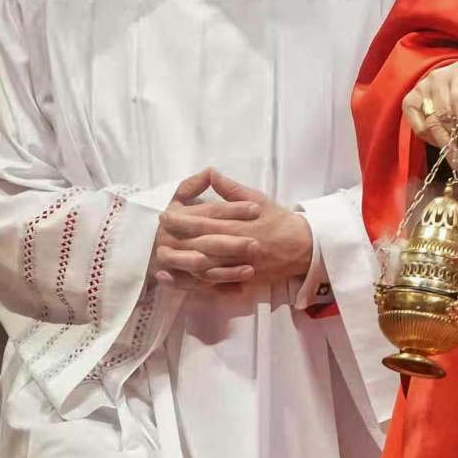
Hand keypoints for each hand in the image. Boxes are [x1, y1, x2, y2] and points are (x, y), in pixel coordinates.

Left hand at [153, 169, 314, 292]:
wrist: (301, 247)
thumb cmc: (277, 220)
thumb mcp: (257, 198)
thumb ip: (231, 190)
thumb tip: (211, 173)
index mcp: (238, 224)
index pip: (205, 221)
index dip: (183, 219)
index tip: (165, 216)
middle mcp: (236, 246)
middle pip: (201, 245)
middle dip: (176, 241)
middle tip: (157, 237)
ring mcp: (237, 266)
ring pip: (204, 267)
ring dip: (181, 264)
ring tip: (160, 259)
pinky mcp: (239, 281)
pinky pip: (212, 284)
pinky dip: (192, 283)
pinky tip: (175, 279)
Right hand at [404, 61, 457, 142]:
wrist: (455, 80)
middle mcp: (438, 77)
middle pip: (444, 113)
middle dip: (455, 138)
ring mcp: (421, 88)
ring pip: (431, 122)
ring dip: (444, 143)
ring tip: (455, 158)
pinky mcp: (409, 101)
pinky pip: (418, 127)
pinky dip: (430, 140)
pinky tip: (442, 144)